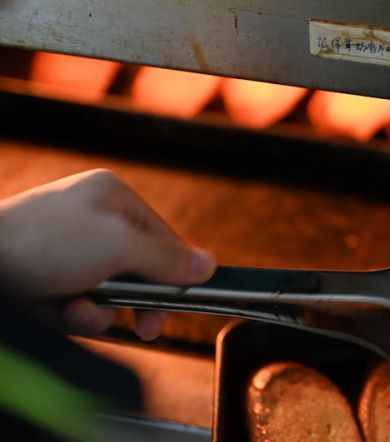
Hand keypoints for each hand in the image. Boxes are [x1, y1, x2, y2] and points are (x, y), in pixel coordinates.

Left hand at [0, 169, 215, 339]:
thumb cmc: (43, 244)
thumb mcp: (119, 247)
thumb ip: (168, 258)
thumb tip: (209, 265)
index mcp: (112, 198)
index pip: (165, 239)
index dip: (176, 273)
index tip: (183, 303)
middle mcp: (90, 220)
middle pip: (137, 270)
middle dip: (133, 300)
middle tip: (146, 329)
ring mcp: (64, 250)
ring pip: (106, 293)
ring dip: (96, 311)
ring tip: (72, 309)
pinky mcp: (43, 278)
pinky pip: (76, 303)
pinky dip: (68, 314)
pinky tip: (53, 310)